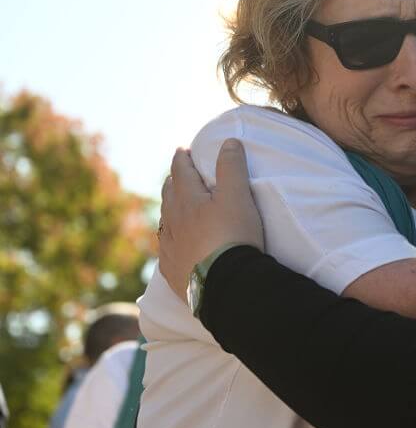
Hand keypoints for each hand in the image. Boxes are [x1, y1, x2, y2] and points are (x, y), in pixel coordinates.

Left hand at [158, 139, 263, 299]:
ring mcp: (169, 248)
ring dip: (169, 209)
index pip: (181, 172)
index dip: (182, 159)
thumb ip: (232, 168)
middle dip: (173, 182)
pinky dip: (169, 240)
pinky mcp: (172, 271)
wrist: (225, 285)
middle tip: (176, 175)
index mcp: (187, 200)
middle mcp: (173, 222)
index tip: (182, 150)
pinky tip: (172, 244)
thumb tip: (229, 142)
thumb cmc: (233, 237)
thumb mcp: (238, 198)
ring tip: (174, 206)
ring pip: (165, 222)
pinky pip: (165, 250)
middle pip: (168, 195)